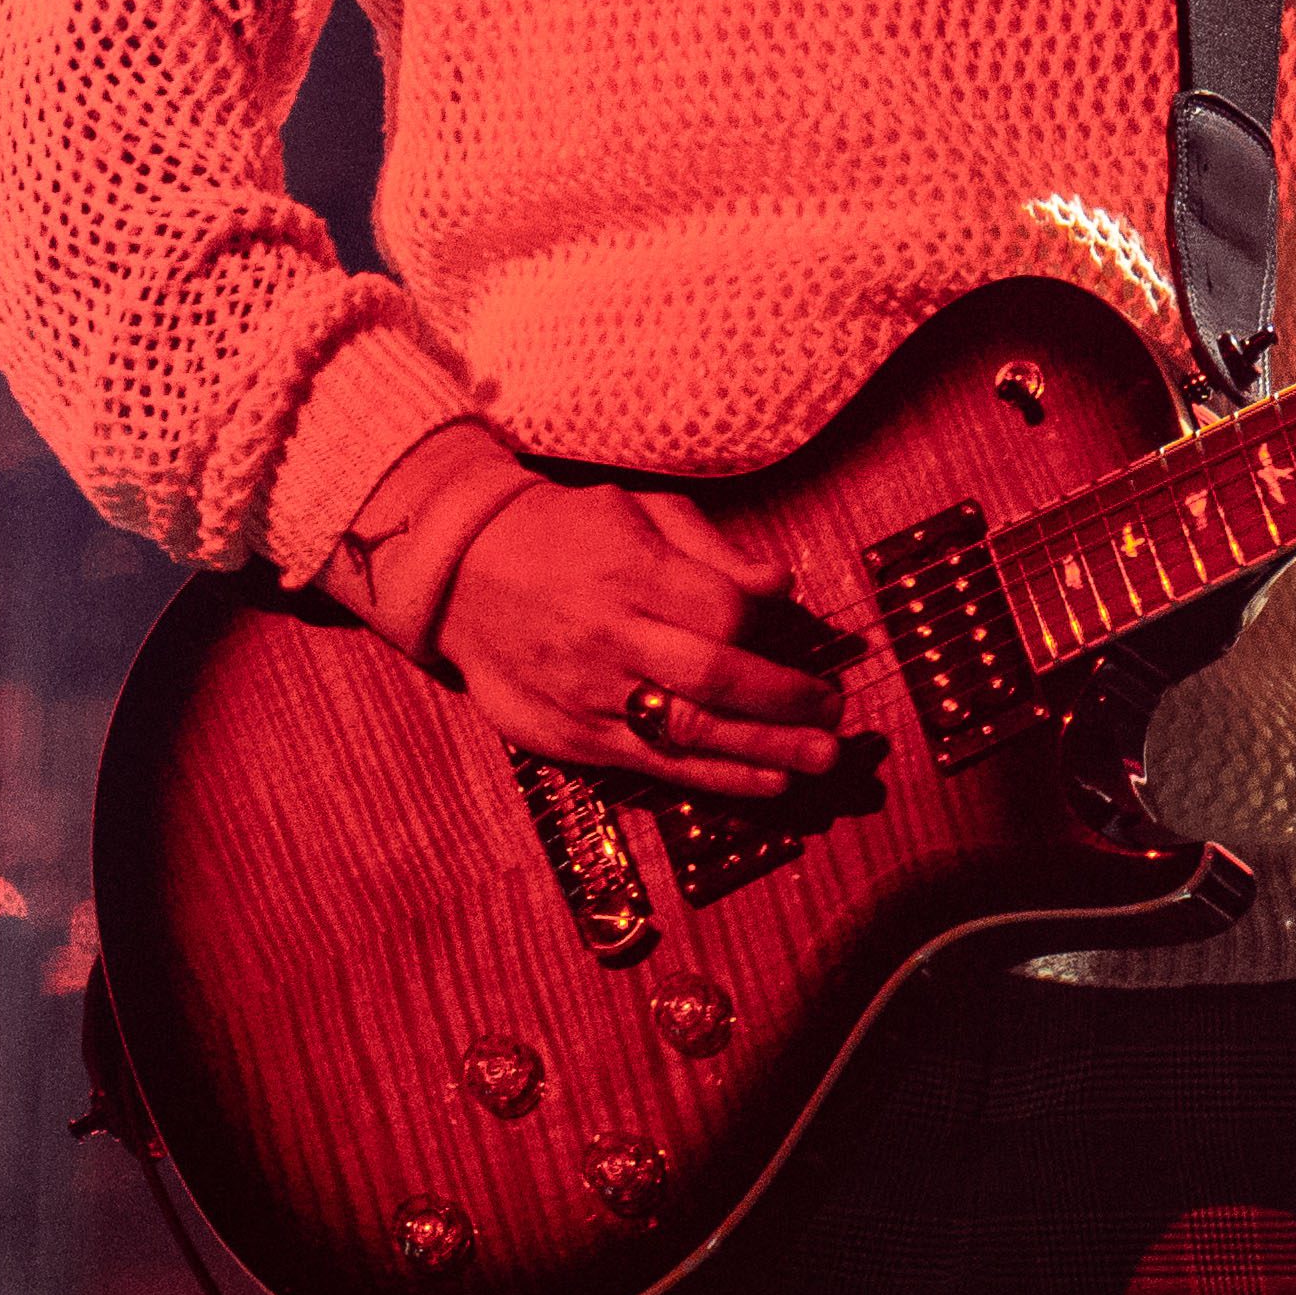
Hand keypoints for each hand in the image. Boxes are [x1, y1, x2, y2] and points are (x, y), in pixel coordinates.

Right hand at [431, 480, 849, 795]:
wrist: (458, 572)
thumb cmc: (565, 534)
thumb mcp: (637, 511)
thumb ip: (712, 550)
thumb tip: (782, 584)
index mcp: (627, 573)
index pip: (722, 611)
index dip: (770, 628)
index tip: (802, 638)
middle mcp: (607, 637)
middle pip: (713, 679)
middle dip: (786, 700)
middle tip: (837, 712)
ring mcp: (586, 693)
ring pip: (688, 732)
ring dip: (766, 751)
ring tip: (822, 758)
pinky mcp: (572, 737)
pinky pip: (654, 766)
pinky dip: (716, 779)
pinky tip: (767, 783)